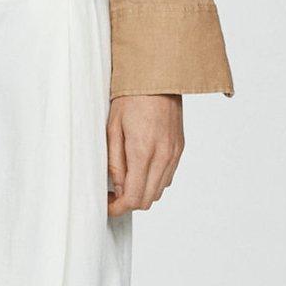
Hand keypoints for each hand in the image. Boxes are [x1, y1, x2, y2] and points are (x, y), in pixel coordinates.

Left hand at [106, 93, 183, 215]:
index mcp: (143, 152)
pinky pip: (168, 177)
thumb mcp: (113, 129)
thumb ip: (115, 163)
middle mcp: (163, 156)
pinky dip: (153, 181)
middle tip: (112, 195)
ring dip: (141, 193)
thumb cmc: (131, 98)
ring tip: (124, 182)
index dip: (118, 208)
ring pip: (159, 191)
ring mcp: (174, 154)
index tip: (106, 205)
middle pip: (148, 200)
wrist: (159, 77)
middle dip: (128, 203)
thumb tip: (118, 188)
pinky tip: (140, 170)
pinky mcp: (179, 149)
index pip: (133, 197)